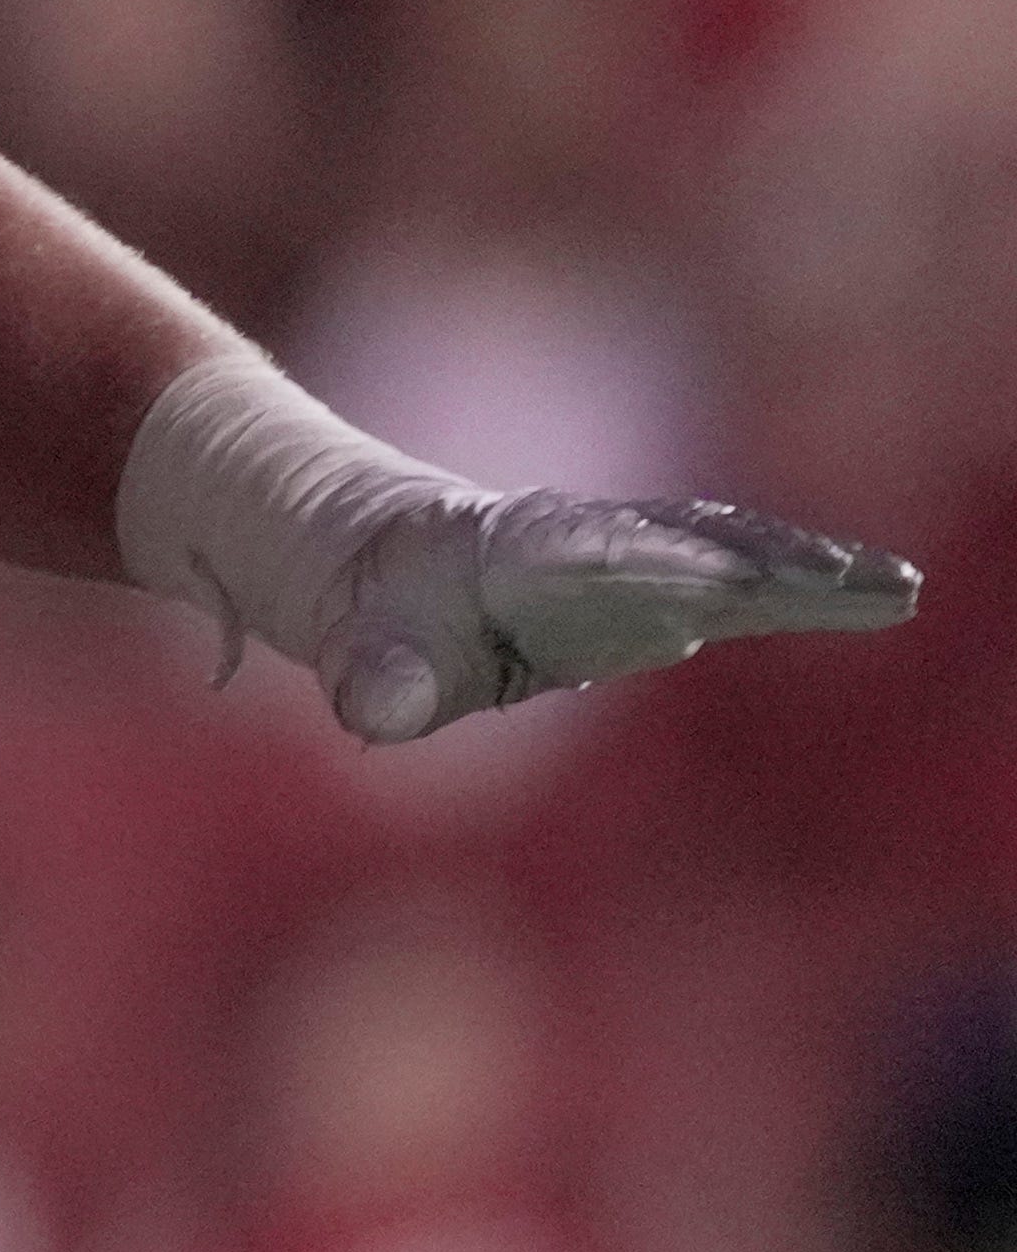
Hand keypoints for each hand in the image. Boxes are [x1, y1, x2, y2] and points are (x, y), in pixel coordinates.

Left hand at [313, 488, 915, 744]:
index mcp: (509, 548)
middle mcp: (584, 542)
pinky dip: (802, 587)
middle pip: (686, 541)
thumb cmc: (375, 616)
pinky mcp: (662, 591)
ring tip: (894, 588)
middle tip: (856, 579)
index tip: (727, 574)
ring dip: (808, 570)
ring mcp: (630, 562)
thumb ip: (375, 677)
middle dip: (766, 558)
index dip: (654, 560)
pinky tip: (867, 596)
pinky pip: (741, 583)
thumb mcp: (358, 651)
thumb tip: (383, 710)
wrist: (386, 566)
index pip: (590, 549)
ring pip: (729, 554)